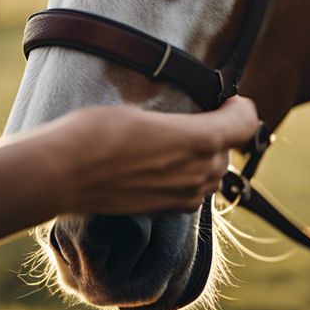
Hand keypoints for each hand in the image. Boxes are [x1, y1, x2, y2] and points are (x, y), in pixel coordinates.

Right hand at [40, 97, 258, 214]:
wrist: (64, 173)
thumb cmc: (97, 132)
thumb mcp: (142, 108)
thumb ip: (179, 118)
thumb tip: (185, 117)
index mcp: (200, 139)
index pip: (245, 123)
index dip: (241, 108)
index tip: (228, 100)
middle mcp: (199, 171)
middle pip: (228, 148)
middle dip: (221, 130)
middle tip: (200, 114)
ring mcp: (184, 195)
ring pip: (213, 172)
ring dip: (207, 155)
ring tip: (182, 138)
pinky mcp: (167, 209)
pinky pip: (194, 191)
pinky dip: (190, 175)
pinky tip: (166, 162)